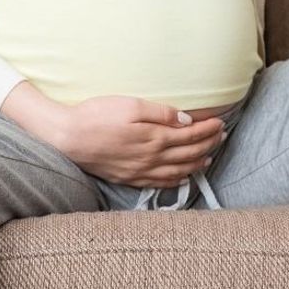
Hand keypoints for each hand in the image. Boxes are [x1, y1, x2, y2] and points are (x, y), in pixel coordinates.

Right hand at [0, 81, 225, 187]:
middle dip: (209, 144)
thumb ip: (161, 113)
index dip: (208, 129)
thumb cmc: (96, 116)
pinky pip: (161, 183)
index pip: (191, 135)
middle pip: (189, 153)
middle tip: (221, 136)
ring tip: (210, 156)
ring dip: (198, 163)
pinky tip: (184, 176)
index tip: (220, 121)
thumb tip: (186, 120)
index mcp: (155, 138)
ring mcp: (141, 171)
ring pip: (179, 170)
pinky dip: (177, 180)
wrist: (67, 138)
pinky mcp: (130, 178)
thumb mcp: (130, 105)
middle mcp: (152, 158)